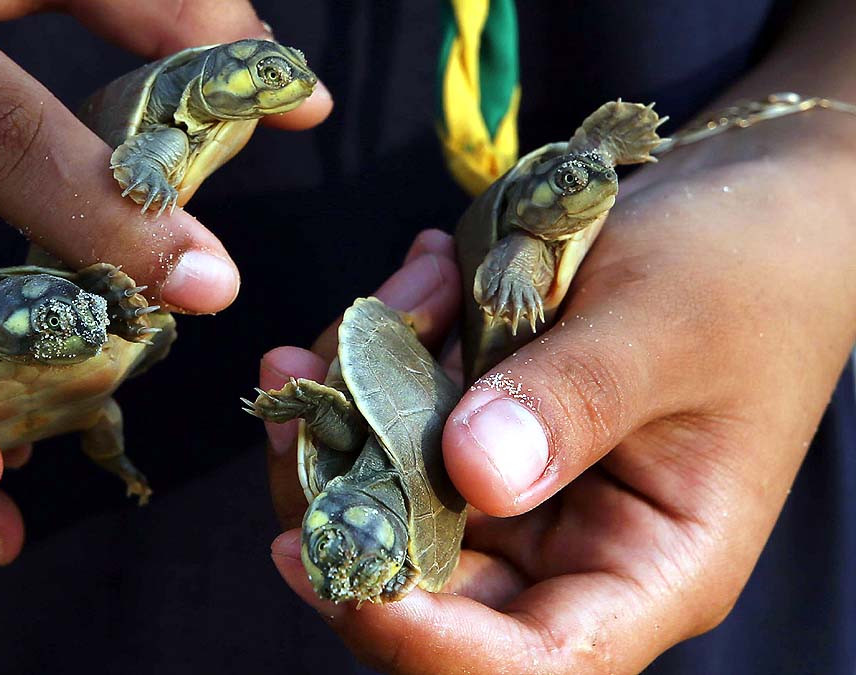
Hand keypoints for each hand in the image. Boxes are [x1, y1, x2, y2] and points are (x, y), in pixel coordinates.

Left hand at [260, 112, 855, 671]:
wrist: (750, 210)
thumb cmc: (744, 271)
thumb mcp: (668, 326)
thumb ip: (576, 401)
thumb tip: (471, 474)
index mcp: (645, 567)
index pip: (529, 664)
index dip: (415, 636)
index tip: (321, 556)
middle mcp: (570, 551)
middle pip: (422, 584)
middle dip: (341, 488)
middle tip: (308, 378)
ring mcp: (515, 492)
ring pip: (386, 496)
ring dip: (352, 404)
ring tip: (387, 301)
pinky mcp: (477, 433)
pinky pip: (394, 424)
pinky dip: (376, 360)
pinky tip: (411, 284)